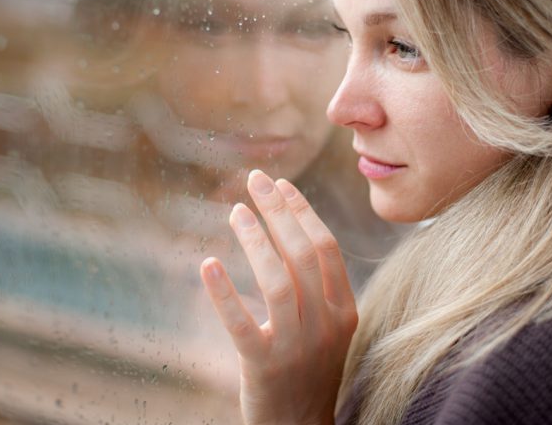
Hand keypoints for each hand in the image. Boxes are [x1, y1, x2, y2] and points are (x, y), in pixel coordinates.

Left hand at [200, 169, 357, 424]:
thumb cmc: (308, 370)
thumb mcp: (327, 328)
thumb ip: (317, 288)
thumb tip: (290, 233)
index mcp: (344, 310)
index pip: (326, 247)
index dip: (302, 211)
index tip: (281, 184)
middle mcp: (325, 324)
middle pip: (303, 254)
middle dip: (279, 211)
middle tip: (256, 180)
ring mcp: (296, 346)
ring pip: (278, 281)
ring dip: (256, 239)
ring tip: (236, 210)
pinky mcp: (263, 366)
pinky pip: (241, 323)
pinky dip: (223, 292)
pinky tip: (207, 264)